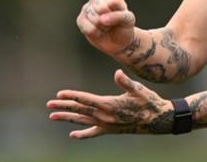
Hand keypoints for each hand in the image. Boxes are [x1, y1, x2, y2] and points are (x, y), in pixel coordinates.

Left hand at [47, 69, 173, 137]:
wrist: (157, 120)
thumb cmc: (148, 101)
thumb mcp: (139, 89)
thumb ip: (126, 82)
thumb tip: (117, 73)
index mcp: (110, 105)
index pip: (86, 100)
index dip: (72, 96)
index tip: (59, 94)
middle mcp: (105, 117)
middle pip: (80, 111)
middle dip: (64, 107)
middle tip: (49, 105)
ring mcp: (107, 125)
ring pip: (83, 121)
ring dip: (67, 118)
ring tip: (53, 116)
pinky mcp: (110, 129)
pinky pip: (93, 133)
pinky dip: (83, 133)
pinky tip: (72, 135)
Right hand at [78, 0, 136, 55]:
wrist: (117, 41)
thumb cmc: (124, 26)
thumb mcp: (128, 19)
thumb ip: (119, 15)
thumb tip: (101, 19)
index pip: (113, 1)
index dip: (118, 13)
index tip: (121, 15)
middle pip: (101, 8)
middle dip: (109, 19)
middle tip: (112, 22)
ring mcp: (86, 8)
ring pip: (94, 18)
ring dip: (103, 27)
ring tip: (106, 26)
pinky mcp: (80, 20)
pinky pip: (88, 28)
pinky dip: (96, 33)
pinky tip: (99, 31)